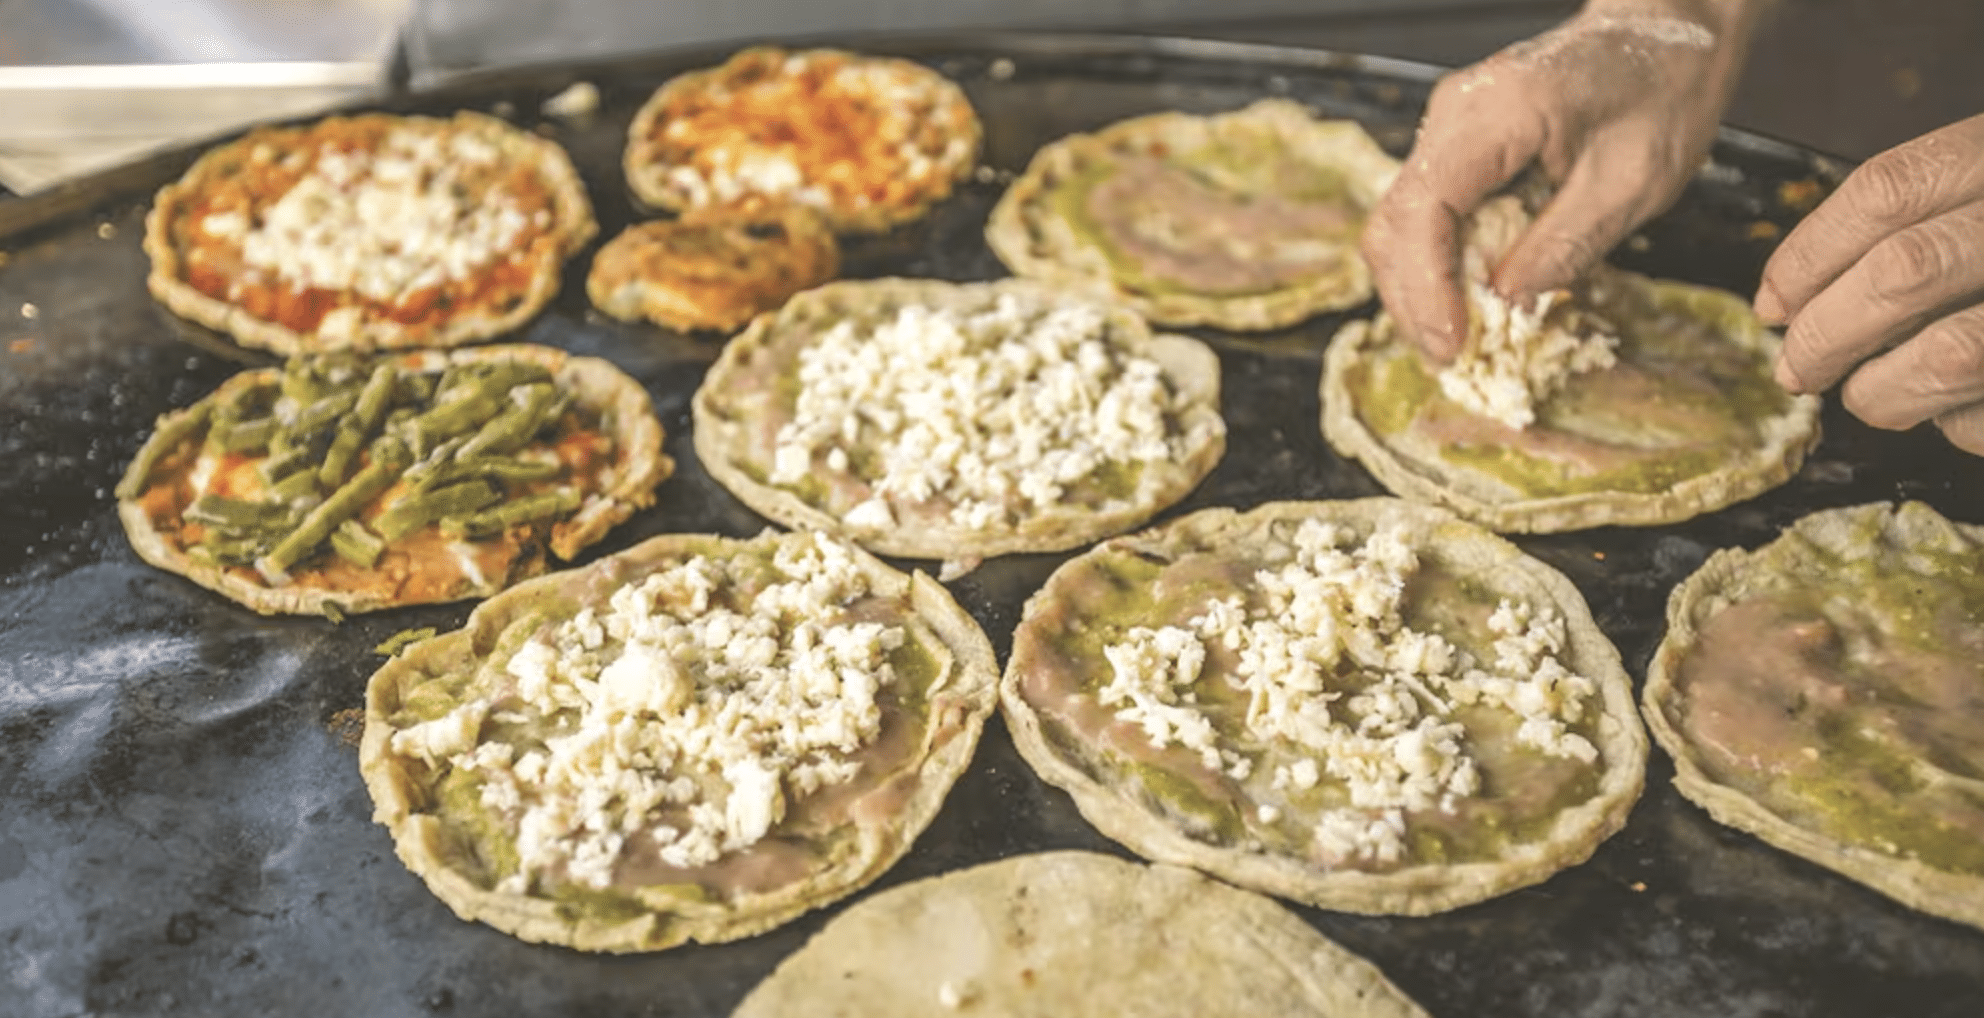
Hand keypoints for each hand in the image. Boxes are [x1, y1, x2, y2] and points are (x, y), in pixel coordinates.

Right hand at [1361, 0, 1761, 358]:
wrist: (1665, 32)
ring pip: (1398, 223)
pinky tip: (1464, 302)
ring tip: (1456, 341)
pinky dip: (1434, 265)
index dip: (1427, 287)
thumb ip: (1566, 244)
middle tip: (1450, 358)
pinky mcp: (1455, 146)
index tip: (1453, 344)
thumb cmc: (1662, 92)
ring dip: (1417, 288)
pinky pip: (1424, 214)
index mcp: (1498, 113)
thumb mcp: (1634, 182)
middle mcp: (1453, 115)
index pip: (1426, 210)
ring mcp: (1447, 128)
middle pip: (1393, 222)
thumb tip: (1506, 303)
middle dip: (1412, 300)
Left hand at [1760, 113, 1983, 454]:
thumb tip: (1786, 303)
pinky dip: (1957, 425)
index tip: (1771, 304)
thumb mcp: (1979, 200)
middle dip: (1825, 334)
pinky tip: (1956, 410)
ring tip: (1869, 395)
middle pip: (1902, 271)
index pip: (1887, 191)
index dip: (1808, 255)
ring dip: (1881, 392)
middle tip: (1796, 369)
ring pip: (1948, 354)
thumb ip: (1912, 226)